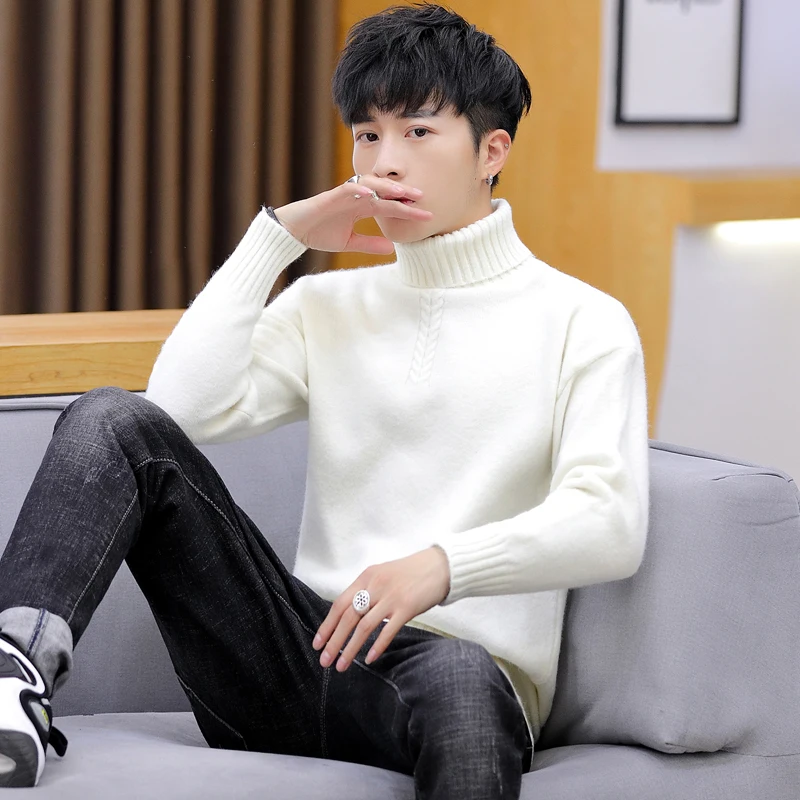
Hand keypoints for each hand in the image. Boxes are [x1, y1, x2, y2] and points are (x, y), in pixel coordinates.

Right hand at [274, 176, 432, 254]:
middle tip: (423, 196)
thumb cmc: (319, 233)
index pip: (390, 206)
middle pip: (384, 191)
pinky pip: (347, 189)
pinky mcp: (330, 197)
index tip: (427, 215)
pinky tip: (373, 194)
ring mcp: (344, 196)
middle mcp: (356, 198)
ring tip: (401, 191)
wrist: (294, 232)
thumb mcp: (349, 242)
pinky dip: (360, 190)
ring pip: (369, 184)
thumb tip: (392, 248)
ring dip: (385, 186)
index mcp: (362, 207)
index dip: (408, 209)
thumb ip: (370, 243)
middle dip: (403, 192)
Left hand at [312, 547, 450, 671]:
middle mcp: (375, 586)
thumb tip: (349, 614)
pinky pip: (388, 630)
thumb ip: (366, 591)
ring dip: (350, 648)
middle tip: (325, 660)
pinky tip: (369, 659)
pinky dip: (377, 646)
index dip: (327, 625)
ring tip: (342, 665)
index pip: (339, 604)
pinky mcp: (407, 607)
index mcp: (366, 577)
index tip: (318, 643)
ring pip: (364, 627)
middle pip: (348, 618)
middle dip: (334, 642)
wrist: (440, 566)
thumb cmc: (411, 572)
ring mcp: (391, 597)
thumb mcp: (382, 575)